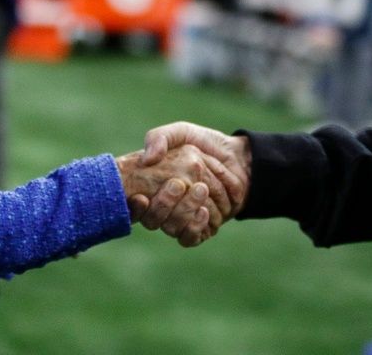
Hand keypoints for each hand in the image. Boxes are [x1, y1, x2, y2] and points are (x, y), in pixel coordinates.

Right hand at [134, 122, 250, 238]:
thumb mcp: (180, 132)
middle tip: (178, 184)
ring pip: (172, 228)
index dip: (135, 207)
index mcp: (152, 186)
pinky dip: (196, 226)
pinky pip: (190, 238)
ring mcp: (180, 219)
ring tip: (200, 189)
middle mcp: (163, 207)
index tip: (141, 197)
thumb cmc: (204, 142)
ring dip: (187, 210)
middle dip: (165, 204)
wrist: (236, 157)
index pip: (135, 205)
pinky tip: (204, 211)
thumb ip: (160, 138)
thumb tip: (147, 159)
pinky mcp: (198, 230)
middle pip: (154, 220)